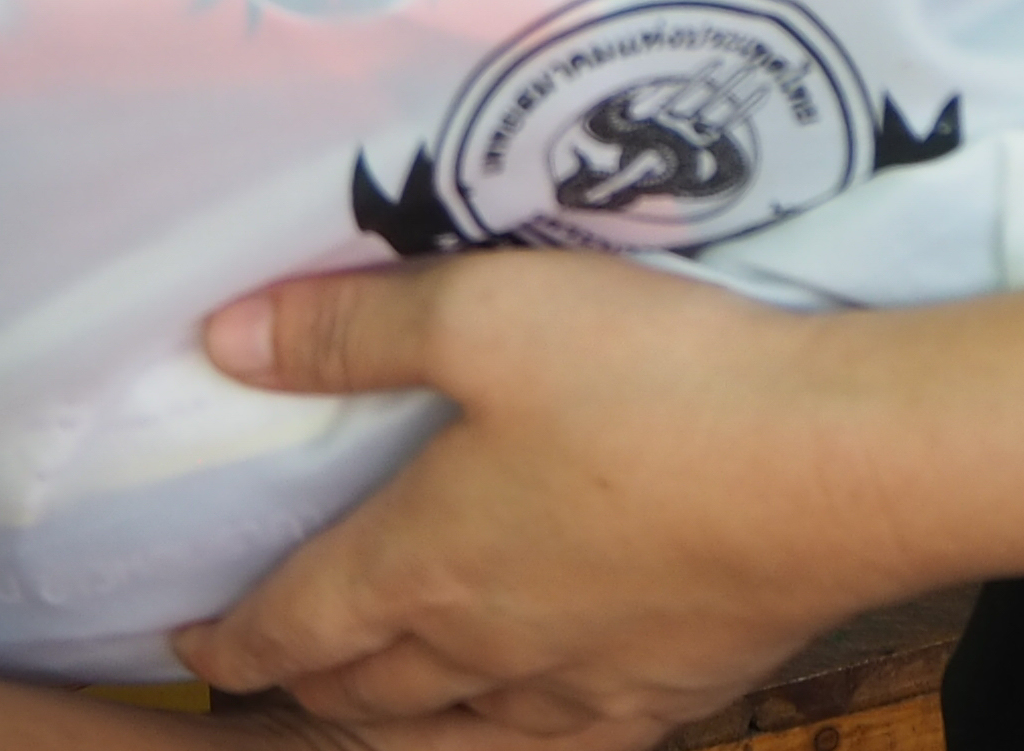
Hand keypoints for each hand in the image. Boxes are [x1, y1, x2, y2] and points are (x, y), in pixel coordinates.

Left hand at [171, 252, 892, 739]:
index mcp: (422, 562)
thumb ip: (349, 330)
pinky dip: (508, 743)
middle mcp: (486, 648)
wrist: (834, 470)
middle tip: (268, 672)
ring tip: (366, 718)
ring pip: (454, 738)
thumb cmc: (649, 383)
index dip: (231, 636)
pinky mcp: (669, 696)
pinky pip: (559, 746)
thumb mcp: (481, 315)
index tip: (189, 638)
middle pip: (365, 695)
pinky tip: (524, 724)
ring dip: (393, 731)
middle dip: (304, 687)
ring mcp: (582, 685)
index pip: (295, 623)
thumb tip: (220, 341)